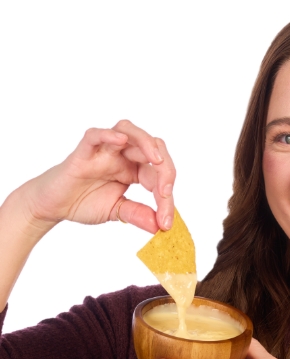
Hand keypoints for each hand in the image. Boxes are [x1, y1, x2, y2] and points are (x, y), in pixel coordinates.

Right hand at [22, 120, 175, 233]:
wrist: (53, 205)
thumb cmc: (84, 201)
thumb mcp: (116, 212)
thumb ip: (136, 215)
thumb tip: (158, 226)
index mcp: (135, 169)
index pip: (159, 175)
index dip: (167, 198)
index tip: (166, 223)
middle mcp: (123, 155)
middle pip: (152, 148)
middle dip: (166, 170)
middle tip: (166, 194)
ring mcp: (103, 151)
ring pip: (129, 131)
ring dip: (147, 143)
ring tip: (157, 160)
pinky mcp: (83, 152)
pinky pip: (95, 135)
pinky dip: (108, 135)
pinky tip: (120, 140)